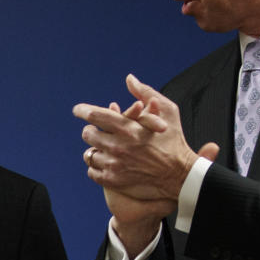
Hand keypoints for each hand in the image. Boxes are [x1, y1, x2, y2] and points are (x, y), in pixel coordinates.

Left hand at [74, 74, 197, 201]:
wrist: (181, 175)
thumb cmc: (175, 141)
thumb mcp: (168, 111)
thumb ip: (145, 93)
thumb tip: (129, 79)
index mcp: (128, 128)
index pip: (95, 115)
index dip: (83, 110)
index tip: (78, 110)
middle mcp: (118, 147)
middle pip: (88, 134)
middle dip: (92, 130)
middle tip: (98, 131)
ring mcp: (115, 165)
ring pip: (89, 153)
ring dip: (95, 149)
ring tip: (104, 147)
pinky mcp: (114, 180)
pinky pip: (92, 171)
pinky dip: (96, 166)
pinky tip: (106, 162)